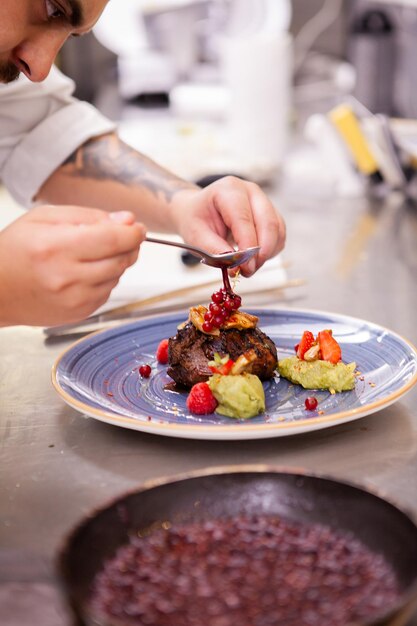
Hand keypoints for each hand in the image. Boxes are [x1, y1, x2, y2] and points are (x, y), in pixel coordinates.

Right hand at [0, 205, 145, 325]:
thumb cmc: (15, 250)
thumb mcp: (44, 218)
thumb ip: (89, 216)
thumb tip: (126, 221)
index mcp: (56, 247)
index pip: (114, 240)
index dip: (133, 232)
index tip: (137, 227)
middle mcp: (67, 277)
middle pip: (121, 259)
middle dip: (128, 246)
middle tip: (120, 237)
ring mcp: (74, 299)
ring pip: (117, 276)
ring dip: (115, 263)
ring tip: (91, 255)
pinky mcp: (79, 313)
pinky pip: (107, 292)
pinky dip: (104, 280)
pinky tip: (84, 273)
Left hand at [171, 176, 285, 275]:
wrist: (198, 212)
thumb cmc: (196, 220)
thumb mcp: (196, 235)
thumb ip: (215, 250)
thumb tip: (236, 267)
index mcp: (229, 190)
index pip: (244, 219)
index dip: (247, 246)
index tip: (244, 268)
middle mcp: (250, 191)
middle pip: (268, 222)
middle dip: (261, 252)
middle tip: (248, 271)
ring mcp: (263, 201)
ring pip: (277, 230)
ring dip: (266, 253)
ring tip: (248, 267)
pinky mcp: (270, 214)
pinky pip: (279, 235)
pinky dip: (270, 251)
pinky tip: (254, 258)